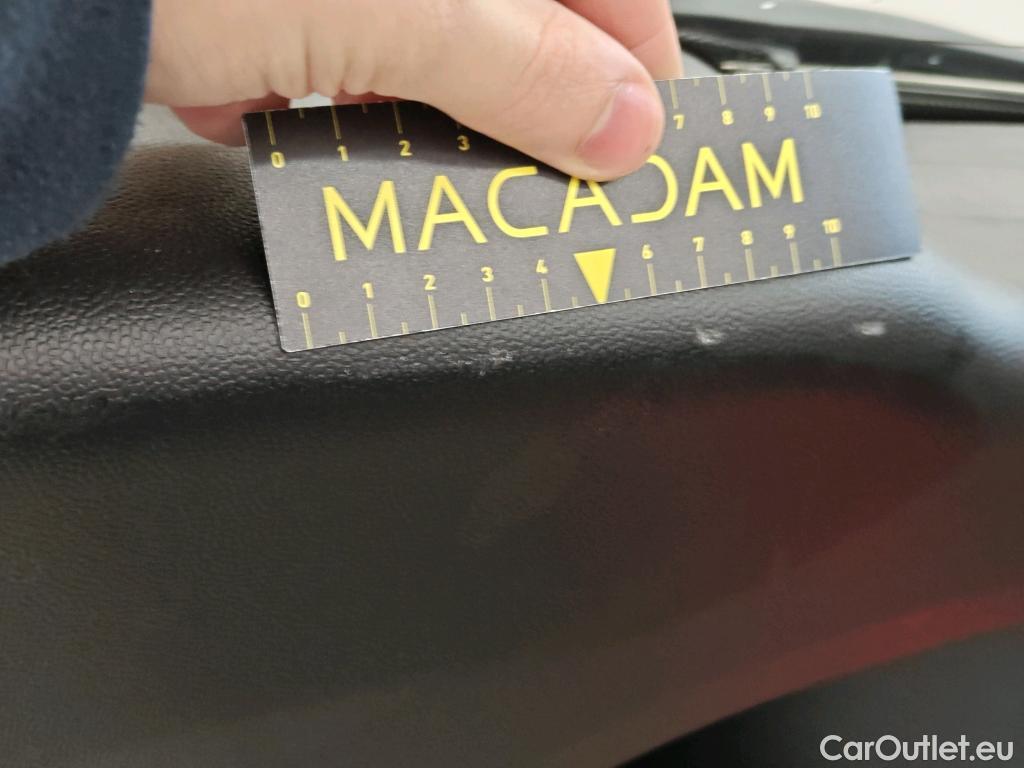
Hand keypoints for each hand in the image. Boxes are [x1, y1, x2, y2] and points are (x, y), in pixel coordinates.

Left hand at [145, 0, 682, 179]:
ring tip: (381, 145)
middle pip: (503, 22)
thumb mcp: (389, 10)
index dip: (633, 57)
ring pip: (413, 55)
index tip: (644, 138)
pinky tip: (276, 105)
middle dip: (514, 103)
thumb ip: (521, 66)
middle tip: (534, 177)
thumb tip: (627, 125)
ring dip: (403, 111)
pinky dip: (309, 101)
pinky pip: (323, 67)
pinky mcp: (259, 19)